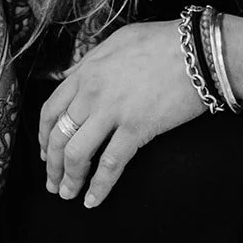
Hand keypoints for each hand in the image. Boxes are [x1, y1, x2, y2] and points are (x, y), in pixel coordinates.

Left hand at [38, 19, 201, 206]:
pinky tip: (93, 200)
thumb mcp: (118, 42)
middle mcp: (92, 93)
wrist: (199, 50)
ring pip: (76, 154)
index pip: (50, 110)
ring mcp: (112, 112)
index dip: (43, 136)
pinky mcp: (136, 128)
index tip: (44, 152)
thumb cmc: (164, 43)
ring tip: (67, 195)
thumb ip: (92, 61)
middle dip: (52, 165)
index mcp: (86, 73)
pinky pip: (110, 164)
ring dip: (69, 179)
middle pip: (58, 136)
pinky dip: (99, 187)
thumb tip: (74, 76)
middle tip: (52, 182)